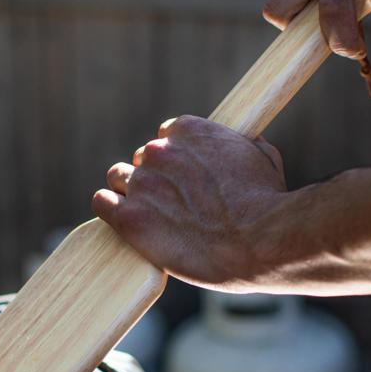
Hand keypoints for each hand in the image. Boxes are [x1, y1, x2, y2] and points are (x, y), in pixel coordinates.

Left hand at [92, 116, 287, 289]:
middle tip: (173, 205)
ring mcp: (142, 183)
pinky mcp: (129, 217)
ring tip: (149, 216)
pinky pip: (102, 203)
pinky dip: (110, 209)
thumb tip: (247, 142)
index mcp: (188, 131)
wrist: (261, 240)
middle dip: (155, 180)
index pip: (166, 137)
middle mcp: (160, 151)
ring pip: (118, 179)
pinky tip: (123, 220)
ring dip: (129, 193)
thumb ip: (243, 146)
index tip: (183, 179)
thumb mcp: (264, 159)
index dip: (175, 161)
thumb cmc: (269, 204)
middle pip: (142, 160)